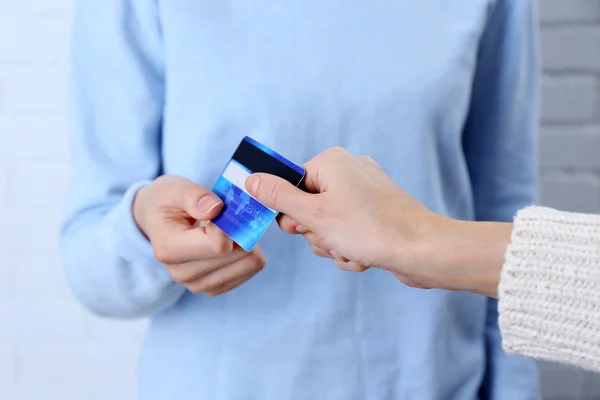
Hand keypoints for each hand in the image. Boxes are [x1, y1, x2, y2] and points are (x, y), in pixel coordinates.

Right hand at [133, 175, 265, 295]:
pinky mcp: (212, 287)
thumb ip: (194, 196)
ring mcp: (197, 283)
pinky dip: (249, 256)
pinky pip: (246, 274)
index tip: (226, 210)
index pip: (217, 246)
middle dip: (242, 234)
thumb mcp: (176, 188)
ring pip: (244, 267)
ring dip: (249, 245)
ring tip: (235, 228)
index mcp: (168, 249)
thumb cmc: (169, 201)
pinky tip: (239, 241)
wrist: (160, 218)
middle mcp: (180, 272)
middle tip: (237, 216)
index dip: (230, 225)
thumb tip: (215, 208)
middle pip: (232, 257)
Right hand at [245, 147, 437, 287]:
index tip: (303, 227)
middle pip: (308, 208)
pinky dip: (351, 249)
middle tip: (333, 239)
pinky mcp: (377, 213)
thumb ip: (278, 197)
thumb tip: (250, 180)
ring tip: (353, 249)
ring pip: (328, 226)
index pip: (290, 185)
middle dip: (317, 234)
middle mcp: (349, 171)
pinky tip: (365, 256)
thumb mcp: (314, 214)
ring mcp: (365, 193)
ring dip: (334, 246)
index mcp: (331, 162)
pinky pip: (349, 232)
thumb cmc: (370, 229)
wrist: (423, 251)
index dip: (292, 213)